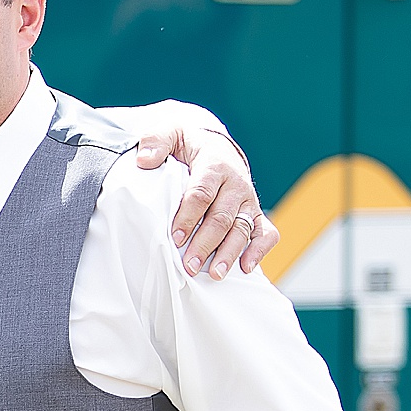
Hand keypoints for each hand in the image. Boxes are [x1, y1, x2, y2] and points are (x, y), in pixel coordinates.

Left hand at [134, 108, 277, 278]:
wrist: (214, 146)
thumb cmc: (188, 145)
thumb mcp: (170, 134)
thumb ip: (156, 143)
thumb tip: (144, 160)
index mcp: (214, 163)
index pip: (202, 192)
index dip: (189, 216)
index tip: (175, 237)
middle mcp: (235, 183)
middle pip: (222, 216)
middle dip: (206, 243)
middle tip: (189, 266)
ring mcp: (247, 200)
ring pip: (242, 228)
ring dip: (229, 253)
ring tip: (215, 275)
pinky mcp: (255, 213)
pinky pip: (265, 233)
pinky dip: (259, 250)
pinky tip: (245, 269)